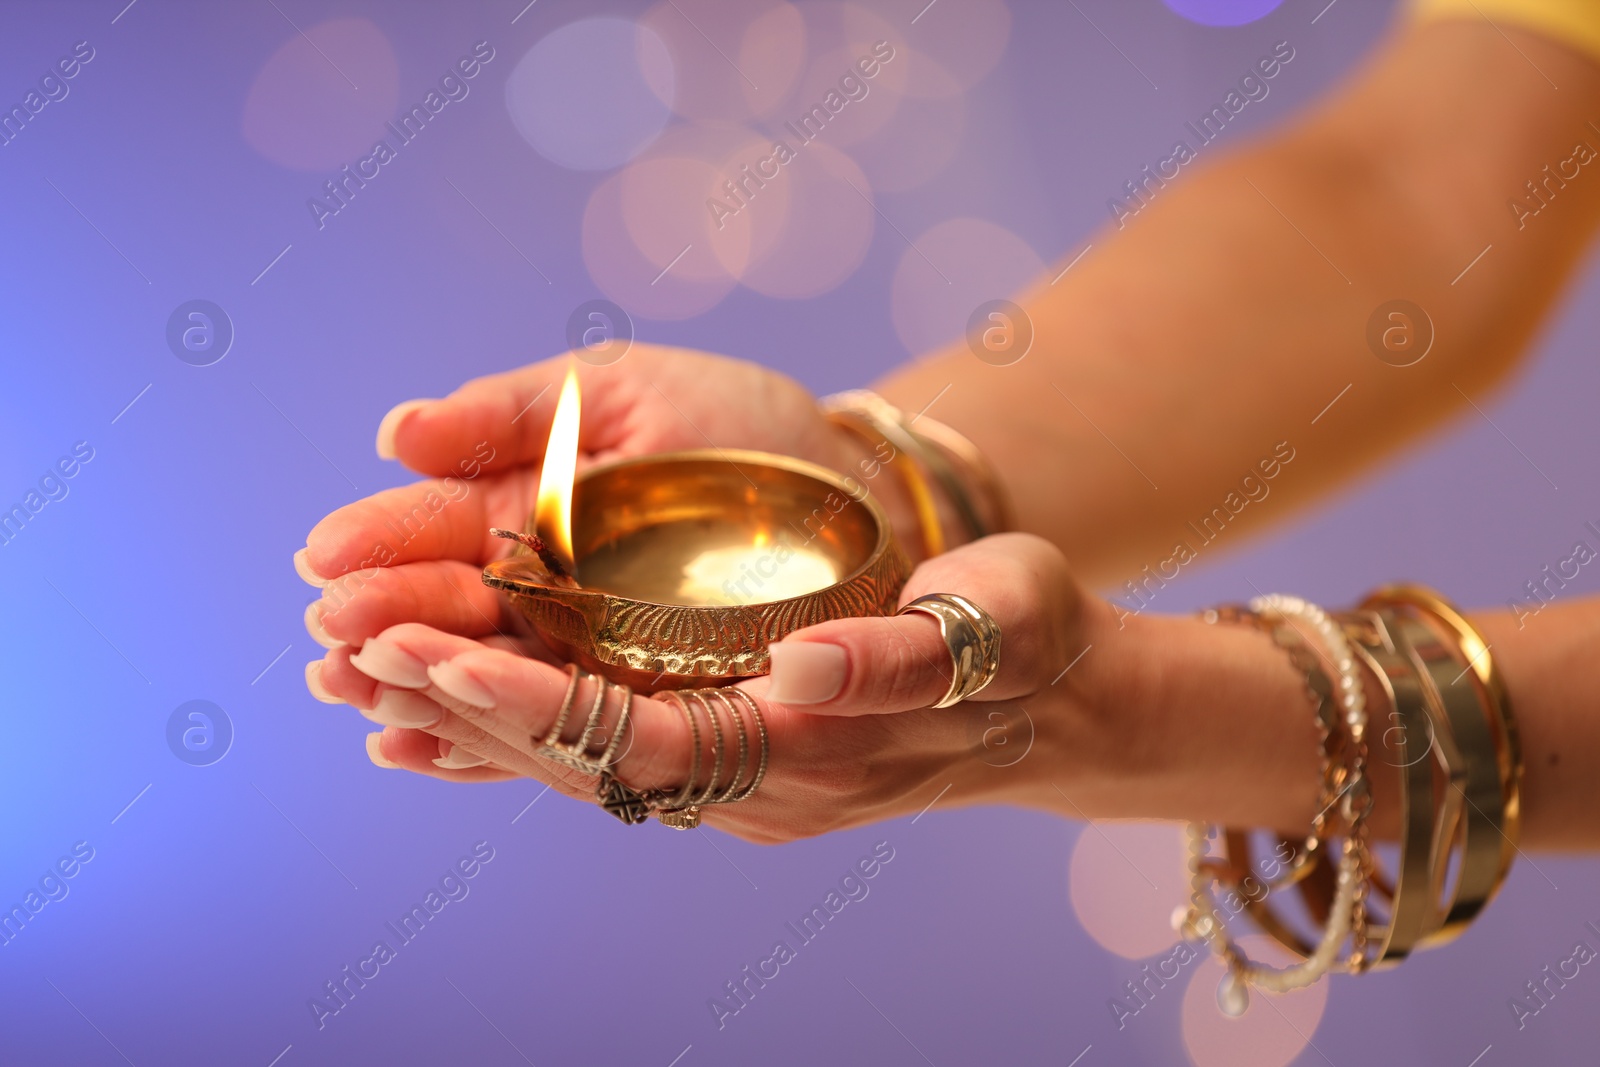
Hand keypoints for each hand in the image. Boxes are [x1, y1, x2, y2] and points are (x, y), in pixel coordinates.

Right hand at [299, 346, 891, 708]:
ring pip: (488, 676)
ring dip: (417, 689)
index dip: (383, 542)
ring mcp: (586, 652)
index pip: (441, 527)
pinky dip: (486, 741)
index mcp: (533, 506)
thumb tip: (398, 431)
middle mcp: (546, 589)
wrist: (858, 491)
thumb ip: (518, 410)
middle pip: (452, 611)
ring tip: (355, 696)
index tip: (326, 556)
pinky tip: (416, 750)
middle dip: (386, 623)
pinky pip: (556, 729)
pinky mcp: (639, 705)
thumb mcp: (633, 391)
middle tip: (328, 639)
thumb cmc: (741, 429)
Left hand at [339, 534, 1118, 842]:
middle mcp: (765, 788)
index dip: (535, 701)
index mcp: (815, 750)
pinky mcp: (738, 764)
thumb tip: (798, 663)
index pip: (645, 738)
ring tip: (371, 670)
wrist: (1057, 702)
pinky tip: (453, 710)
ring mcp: (747, 787)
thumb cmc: (1035, 637)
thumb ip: (910, 653)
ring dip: (478, 721)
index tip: (435, 650)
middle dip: (469, 707)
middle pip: (588, 759)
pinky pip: (612, 757)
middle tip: (352, 648)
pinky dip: (529, 731)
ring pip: (587, 763)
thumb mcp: (1004, 616)